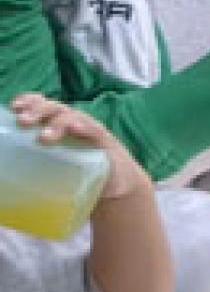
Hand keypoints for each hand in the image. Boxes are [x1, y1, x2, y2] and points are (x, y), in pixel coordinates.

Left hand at [9, 94, 149, 199]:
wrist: (116, 185)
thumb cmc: (77, 176)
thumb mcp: (52, 168)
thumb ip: (33, 168)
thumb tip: (6, 189)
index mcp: (57, 126)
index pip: (42, 106)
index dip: (28, 102)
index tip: (13, 107)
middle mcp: (73, 123)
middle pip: (54, 109)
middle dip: (38, 111)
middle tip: (22, 121)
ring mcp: (90, 131)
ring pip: (73, 117)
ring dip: (58, 123)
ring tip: (44, 136)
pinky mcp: (106, 143)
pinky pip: (95, 132)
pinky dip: (84, 128)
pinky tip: (76, 128)